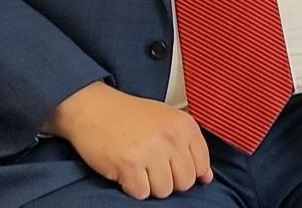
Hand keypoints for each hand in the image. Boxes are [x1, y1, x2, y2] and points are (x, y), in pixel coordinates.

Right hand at [45, 81, 212, 199]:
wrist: (94, 107)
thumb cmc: (129, 114)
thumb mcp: (165, 120)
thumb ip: (188, 145)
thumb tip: (207, 176)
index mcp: (184, 124)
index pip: (202, 164)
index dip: (187, 170)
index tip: (173, 163)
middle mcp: (171, 137)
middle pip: (185, 182)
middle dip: (169, 179)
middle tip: (151, 163)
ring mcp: (151, 151)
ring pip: (164, 191)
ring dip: (149, 183)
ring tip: (138, 163)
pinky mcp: (130, 165)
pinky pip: (141, 193)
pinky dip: (132, 186)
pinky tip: (125, 168)